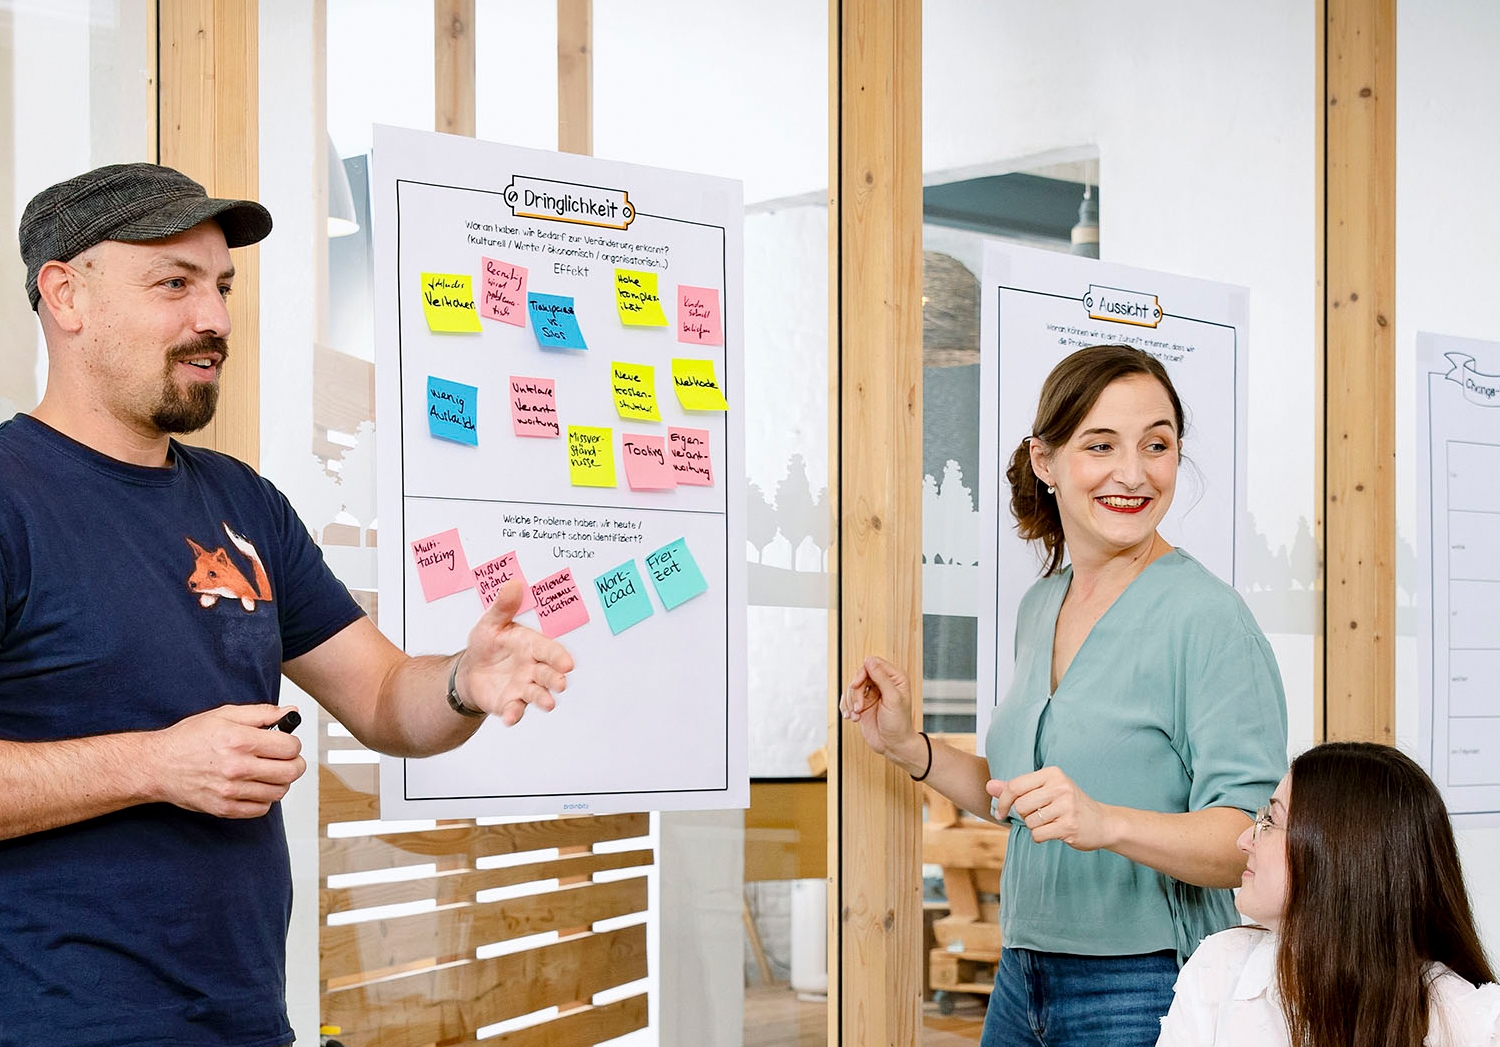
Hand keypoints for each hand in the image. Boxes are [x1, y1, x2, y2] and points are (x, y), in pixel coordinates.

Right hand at [153, 704, 305, 817]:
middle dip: (295, 763)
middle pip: (290, 771)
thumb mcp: (224, 714)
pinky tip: (255, 786)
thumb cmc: (188, 739)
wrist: (157, 765)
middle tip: (287, 759)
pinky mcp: (224, 809)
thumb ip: (262, 713)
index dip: (293, 743)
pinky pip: (261, 809)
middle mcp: (237, 767)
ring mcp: (231, 791)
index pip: (290, 747)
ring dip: (280, 782)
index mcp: (239, 741)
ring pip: (279, 792)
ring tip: (269, 772)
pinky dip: (264, 799)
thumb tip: (290, 712)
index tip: (287, 743)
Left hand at [457, 579, 574, 725]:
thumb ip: (503, 607)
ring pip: (537, 694)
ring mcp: (523, 687)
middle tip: (560, 683)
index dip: (558, 657)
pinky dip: (514, 714)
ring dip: (543, 699)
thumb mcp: (491, 623)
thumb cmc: (487, 644)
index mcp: (531, 646)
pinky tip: (511, 717)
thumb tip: (513, 584)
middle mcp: (533, 668)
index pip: (549, 651)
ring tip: (548, 703)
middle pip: (548, 674)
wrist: (471, 670)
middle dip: (555, 679)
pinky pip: (514, 710)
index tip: (567, 664)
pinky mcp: (511, 703)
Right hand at [839, 655, 921, 764]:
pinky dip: (846, 707)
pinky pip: (848, 699)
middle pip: (860, 676)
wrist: (893, 745)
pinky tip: (851, 717)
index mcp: (895, 678)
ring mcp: (871, 694)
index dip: (862, 673)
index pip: (873, 664)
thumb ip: (881, 678)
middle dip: (855, 692)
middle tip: (858, 707)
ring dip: (850, 702)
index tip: (856, 685)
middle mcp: (883, 684)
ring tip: (856, 715)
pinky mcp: (862, 704)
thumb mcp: (892, 699)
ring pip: (852, 688)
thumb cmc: (899, 724)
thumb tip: (869, 660)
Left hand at [989, 766, 1113, 850]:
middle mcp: (1060, 787)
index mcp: (1052, 773)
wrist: (1104, 822)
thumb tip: (989, 786)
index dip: (1002, 801)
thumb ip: (1016, 788)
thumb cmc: (1069, 804)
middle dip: (1024, 815)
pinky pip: (1038, 835)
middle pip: (1020, 805)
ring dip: (1035, 826)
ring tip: (1051, 822)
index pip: (1015, 786)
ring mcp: (1066, 806)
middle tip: (1038, 816)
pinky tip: (1054, 832)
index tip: (1000, 812)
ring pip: (1029, 821)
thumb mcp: (1045, 790)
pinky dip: (1041, 837)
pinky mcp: (1069, 826)